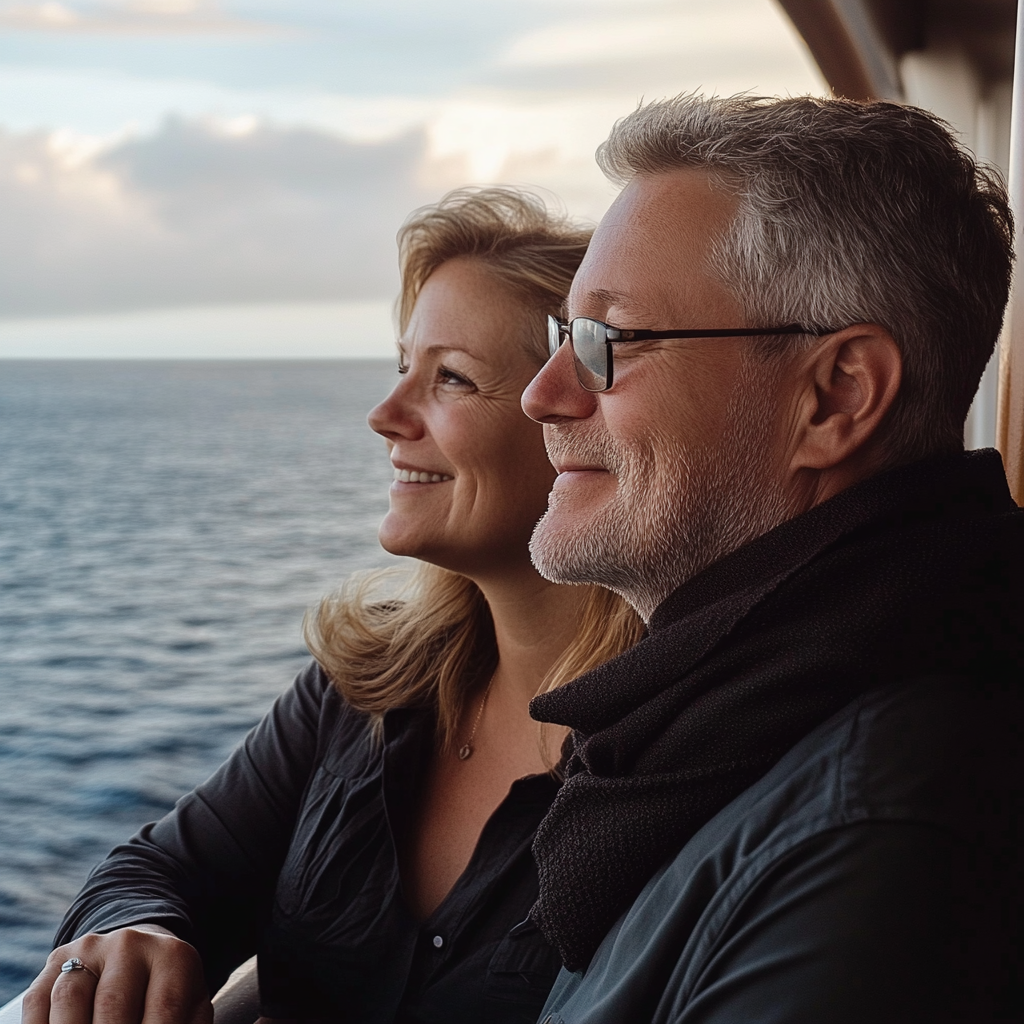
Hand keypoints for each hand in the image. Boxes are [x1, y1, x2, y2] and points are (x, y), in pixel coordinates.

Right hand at [22, 925, 212, 1023]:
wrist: (139, 954)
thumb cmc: (166, 997)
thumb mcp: (187, 1010)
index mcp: (173, 957)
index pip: (164, 1009)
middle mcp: (131, 944)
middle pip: (113, 1004)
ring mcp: (90, 949)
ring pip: (69, 997)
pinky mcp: (55, 961)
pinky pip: (38, 1001)